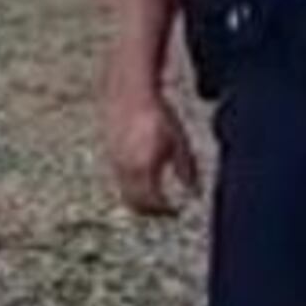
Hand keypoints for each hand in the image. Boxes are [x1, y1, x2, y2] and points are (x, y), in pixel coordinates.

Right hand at [106, 87, 203, 218]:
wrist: (130, 94)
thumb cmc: (157, 116)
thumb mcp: (178, 142)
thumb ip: (186, 170)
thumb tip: (195, 192)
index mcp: (144, 167)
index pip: (153, 202)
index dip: (165, 211)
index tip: (176, 211)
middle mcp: (126, 170)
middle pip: (136, 204)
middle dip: (151, 211)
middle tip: (166, 211)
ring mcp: (115, 164)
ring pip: (125, 194)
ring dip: (140, 201)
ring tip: (157, 197)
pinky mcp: (110, 157)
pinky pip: (120, 182)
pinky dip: (132, 188)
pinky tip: (146, 179)